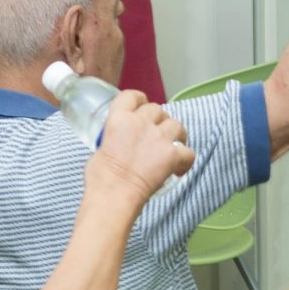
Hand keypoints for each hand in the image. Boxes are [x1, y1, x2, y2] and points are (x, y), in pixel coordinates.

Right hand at [83, 92, 194, 206]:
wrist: (114, 193)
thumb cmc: (101, 178)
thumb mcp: (99, 148)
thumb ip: (112, 139)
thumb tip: (117, 145)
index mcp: (118, 118)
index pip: (133, 96)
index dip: (140, 100)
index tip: (142, 106)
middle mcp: (140, 123)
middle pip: (157, 109)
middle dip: (158, 120)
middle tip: (156, 134)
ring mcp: (158, 138)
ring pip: (176, 124)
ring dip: (176, 134)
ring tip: (173, 146)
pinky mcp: (172, 155)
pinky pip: (188, 152)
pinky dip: (186, 160)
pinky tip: (179, 168)